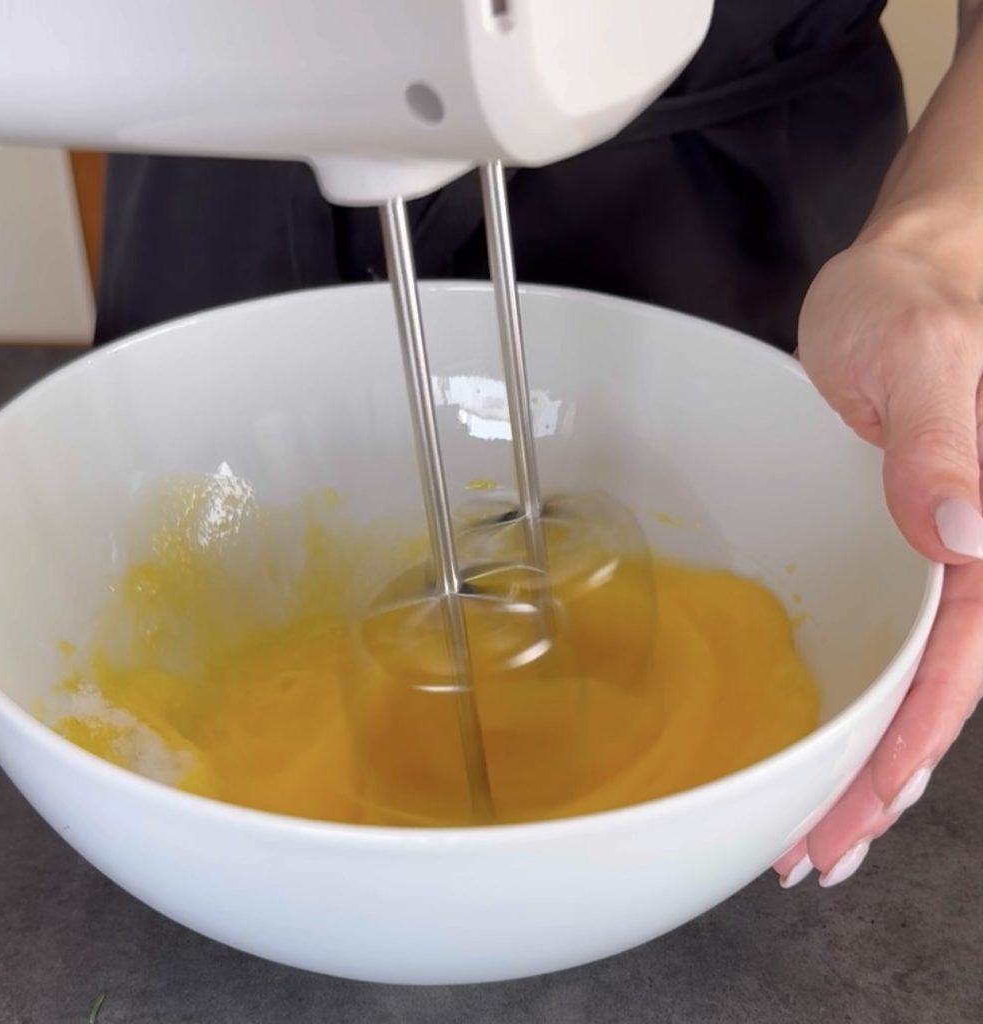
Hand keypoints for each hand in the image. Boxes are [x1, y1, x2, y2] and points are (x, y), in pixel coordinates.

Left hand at [776, 235, 982, 887]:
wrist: (906, 274)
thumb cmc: (918, 299)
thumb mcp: (924, 351)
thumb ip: (945, 439)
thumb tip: (971, 533)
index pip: (957, 668)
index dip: (905, 750)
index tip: (852, 812)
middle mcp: (978, 553)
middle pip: (935, 698)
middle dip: (875, 785)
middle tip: (811, 853)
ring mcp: (944, 555)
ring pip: (914, 684)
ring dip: (865, 761)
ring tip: (813, 830)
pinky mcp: (904, 545)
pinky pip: (892, 643)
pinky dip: (862, 704)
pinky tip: (834, 740)